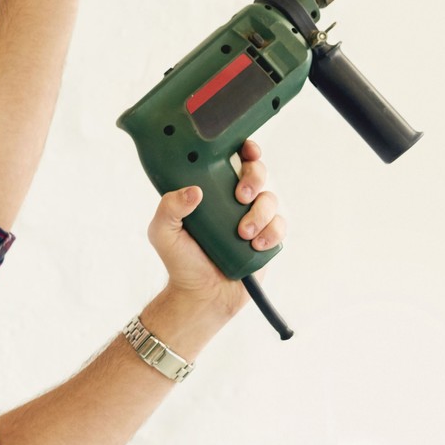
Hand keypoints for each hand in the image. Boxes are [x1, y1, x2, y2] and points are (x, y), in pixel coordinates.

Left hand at [148, 138, 285, 319]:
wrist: (201, 295)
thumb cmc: (180, 260)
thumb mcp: (163, 232)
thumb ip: (169, 208)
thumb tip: (194, 191)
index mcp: (211, 190)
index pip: (232, 160)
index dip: (245, 149)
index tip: (247, 150)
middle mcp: (235, 200)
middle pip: (259, 172)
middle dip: (255, 178)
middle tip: (240, 196)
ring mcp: (254, 217)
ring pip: (272, 199)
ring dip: (260, 213)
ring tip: (242, 233)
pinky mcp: (268, 237)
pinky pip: (281, 225)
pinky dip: (272, 232)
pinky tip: (256, 244)